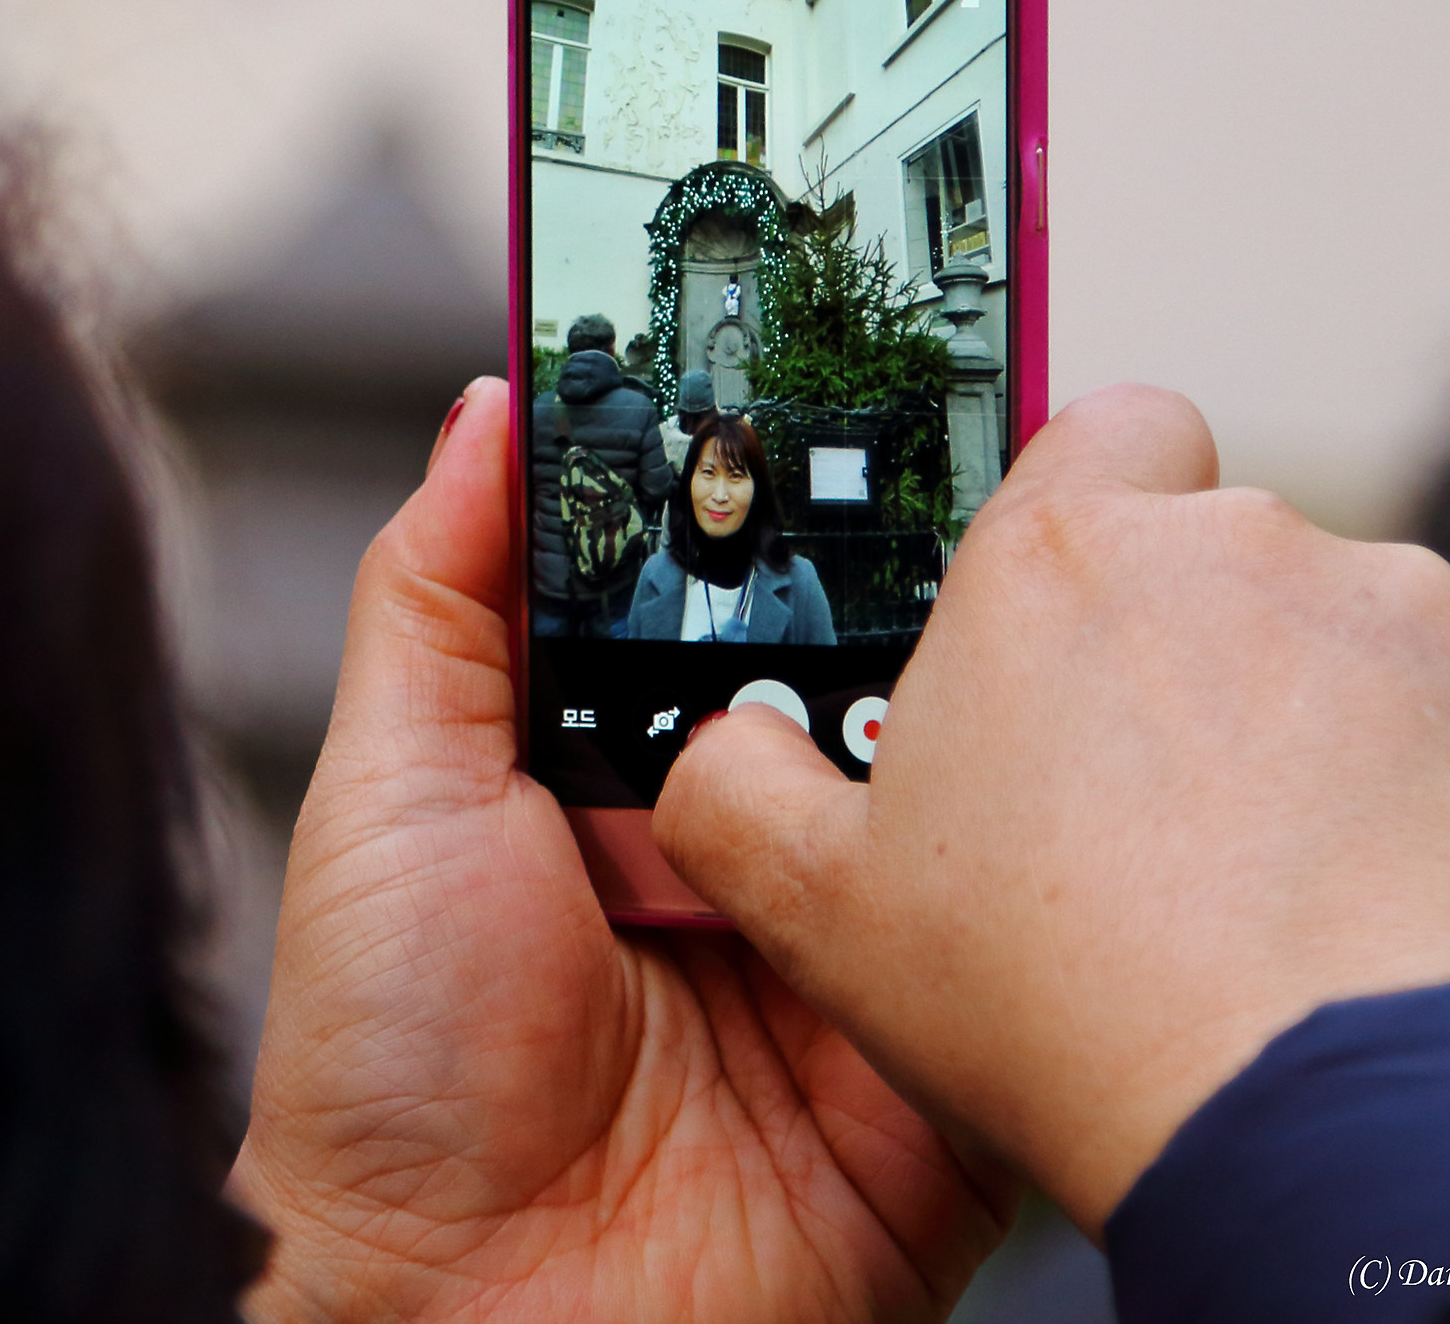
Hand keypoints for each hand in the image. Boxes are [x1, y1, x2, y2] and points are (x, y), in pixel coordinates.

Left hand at [232, 378, 1013, 1322]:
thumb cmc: (390, 1078)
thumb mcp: (386, 797)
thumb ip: (446, 598)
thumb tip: (491, 406)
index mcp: (626, 764)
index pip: (730, 588)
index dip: (778, 488)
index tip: (843, 371)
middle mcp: (747, 834)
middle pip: (864, 659)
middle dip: (913, 569)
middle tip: (971, 447)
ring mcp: (848, 934)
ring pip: (962, 770)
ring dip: (987, 692)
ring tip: (1014, 591)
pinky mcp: (936, 1037)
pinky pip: (1013, 924)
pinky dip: (1046, 857)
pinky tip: (1063, 762)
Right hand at [655, 385, 1449, 1236]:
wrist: (1313, 1108)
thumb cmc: (1068, 1002)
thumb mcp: (821, 910)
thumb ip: (736, 791)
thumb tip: (717, 754)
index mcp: (1052, 565)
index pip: (1093, 429)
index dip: (1092, 504)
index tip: (1074, 608)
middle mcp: (1223, 547)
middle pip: (1210, 548)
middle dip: (1186, 642)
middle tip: (1144, 793)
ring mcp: (1386, 611)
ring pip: (1335, 633)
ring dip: (1305, 717)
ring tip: (1259, 869)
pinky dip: (1424, 783)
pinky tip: (1366, 893)